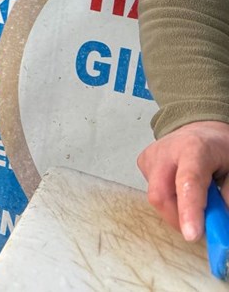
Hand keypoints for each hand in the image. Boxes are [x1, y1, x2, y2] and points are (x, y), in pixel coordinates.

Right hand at [137, 120, 228, 240]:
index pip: (188, 182)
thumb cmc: (220, 150)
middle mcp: (167, 151)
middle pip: (161, 195)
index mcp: (195, 149)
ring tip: (193, 200)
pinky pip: (153, 192)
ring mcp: (151, 157)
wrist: (200, 129)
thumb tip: (220, 226)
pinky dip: (169, 199)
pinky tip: (179, 187)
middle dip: (178, 218)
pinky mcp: (143, 163)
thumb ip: (227, 196)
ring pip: (156, 197)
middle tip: (198, 227)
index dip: (189, 210)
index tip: (193, 235)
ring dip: (176, 209)